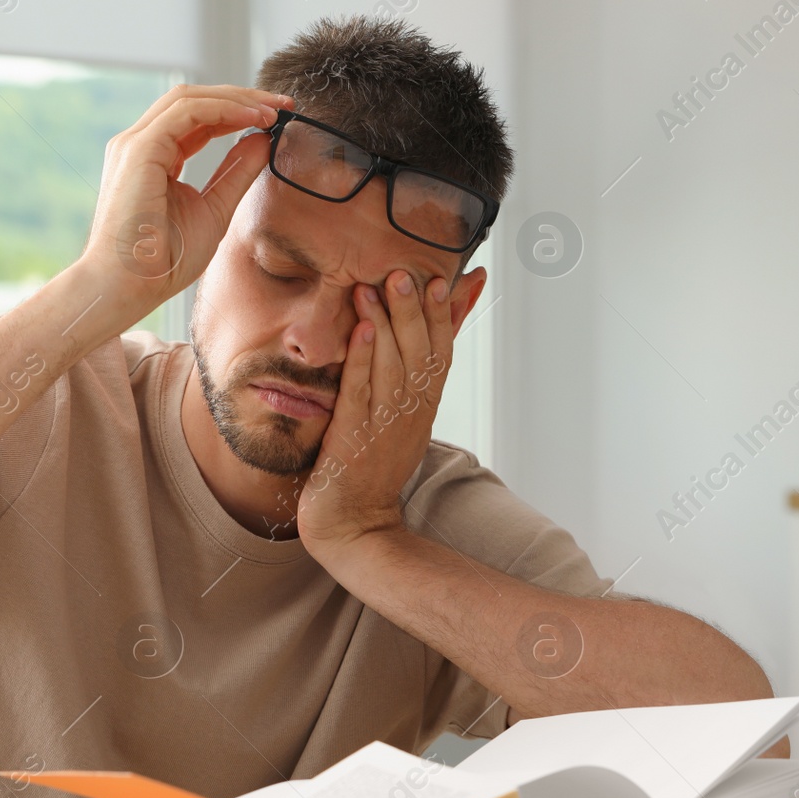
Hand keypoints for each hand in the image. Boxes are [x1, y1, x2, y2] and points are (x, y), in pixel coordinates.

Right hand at [75, 84, 291, 327]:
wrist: (131, 287)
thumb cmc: (165, 260)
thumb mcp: (215, 209)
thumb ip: (236, 172)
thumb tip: (263, 140)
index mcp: (154, 157)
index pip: (198, 120)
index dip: (238, 112)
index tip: (277, 117)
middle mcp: (141, 144)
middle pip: (194, 100)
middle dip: (241, 96)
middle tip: (284, 103)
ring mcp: (136, 144)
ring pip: (189, 98)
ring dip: (236, 98)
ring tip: (273, 109)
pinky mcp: (139, 149)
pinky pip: (186, 112)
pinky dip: (223, 109)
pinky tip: (253, 118)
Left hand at [297, 269, 454, 559]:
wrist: (353, 524)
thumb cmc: (373, 467)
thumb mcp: (404, 419)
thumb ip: (413, 378)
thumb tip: (427, 342)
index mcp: (423, 408)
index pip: (441, 353)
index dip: (445, 315)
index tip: (444, 277)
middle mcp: (409, 414)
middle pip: (420, 355)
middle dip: (416, 311)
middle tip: (406, 273)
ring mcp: (383, 426)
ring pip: (392, 368)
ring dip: (386, 325)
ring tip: (376, 287)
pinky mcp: (353, 438)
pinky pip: (360, 393)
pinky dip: (362, 360)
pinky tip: (361, 331)